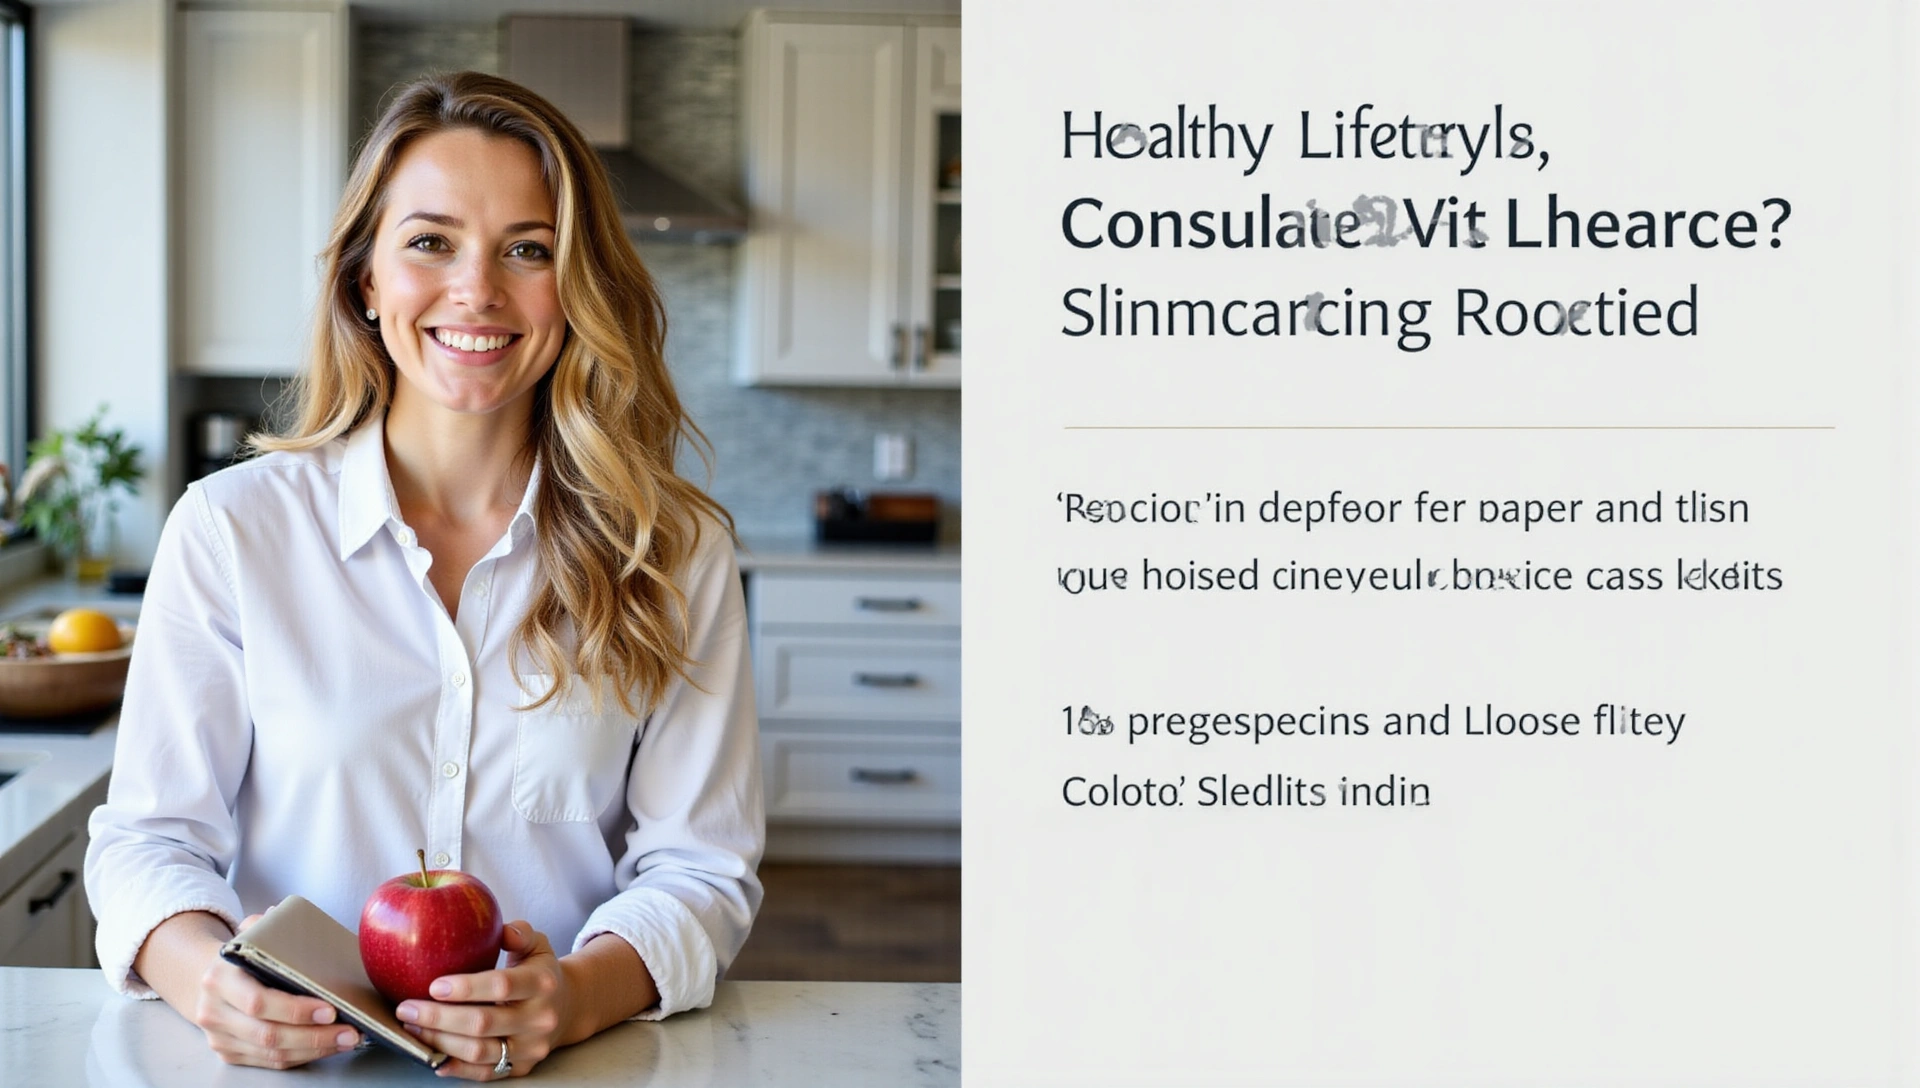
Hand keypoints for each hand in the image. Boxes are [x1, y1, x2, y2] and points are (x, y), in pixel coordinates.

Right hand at [189, 913, 362, 1068]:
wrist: (206, 981)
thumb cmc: (242, 958)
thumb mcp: (249, 936)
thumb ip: (266, 926)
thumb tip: (282, 915)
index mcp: (220, 979)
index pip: (258, 1002)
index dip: (296, 1010)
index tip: (330, 1009)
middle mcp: (214, 1012)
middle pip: (269, 1034)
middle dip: (315, 1036)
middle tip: (350, 1031)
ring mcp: (220, 1037)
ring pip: (272, 1053)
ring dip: (315, 1049)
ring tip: (347, 1039)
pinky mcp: (229, 1054)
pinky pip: (271, 1061)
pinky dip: (304, 1056)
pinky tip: (328, 1047)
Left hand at [395, 921, 567, 1079]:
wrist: (568, 1008)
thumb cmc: (540, 973)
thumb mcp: (537, 945)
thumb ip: (519, 933)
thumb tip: (501, 930)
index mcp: (542, 983)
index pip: (501, 985)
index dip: (465, 988)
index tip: (433, 985)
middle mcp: (540, 1018)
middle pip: (483, 1023)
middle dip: (439, 1018)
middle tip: (407, 1009)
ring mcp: (532, 1047)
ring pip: (480, 1051)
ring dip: (440, 1042)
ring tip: (414, 1028)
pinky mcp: (522, 1067)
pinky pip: (485, 1073)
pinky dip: (456, 1067)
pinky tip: (433, 1056)